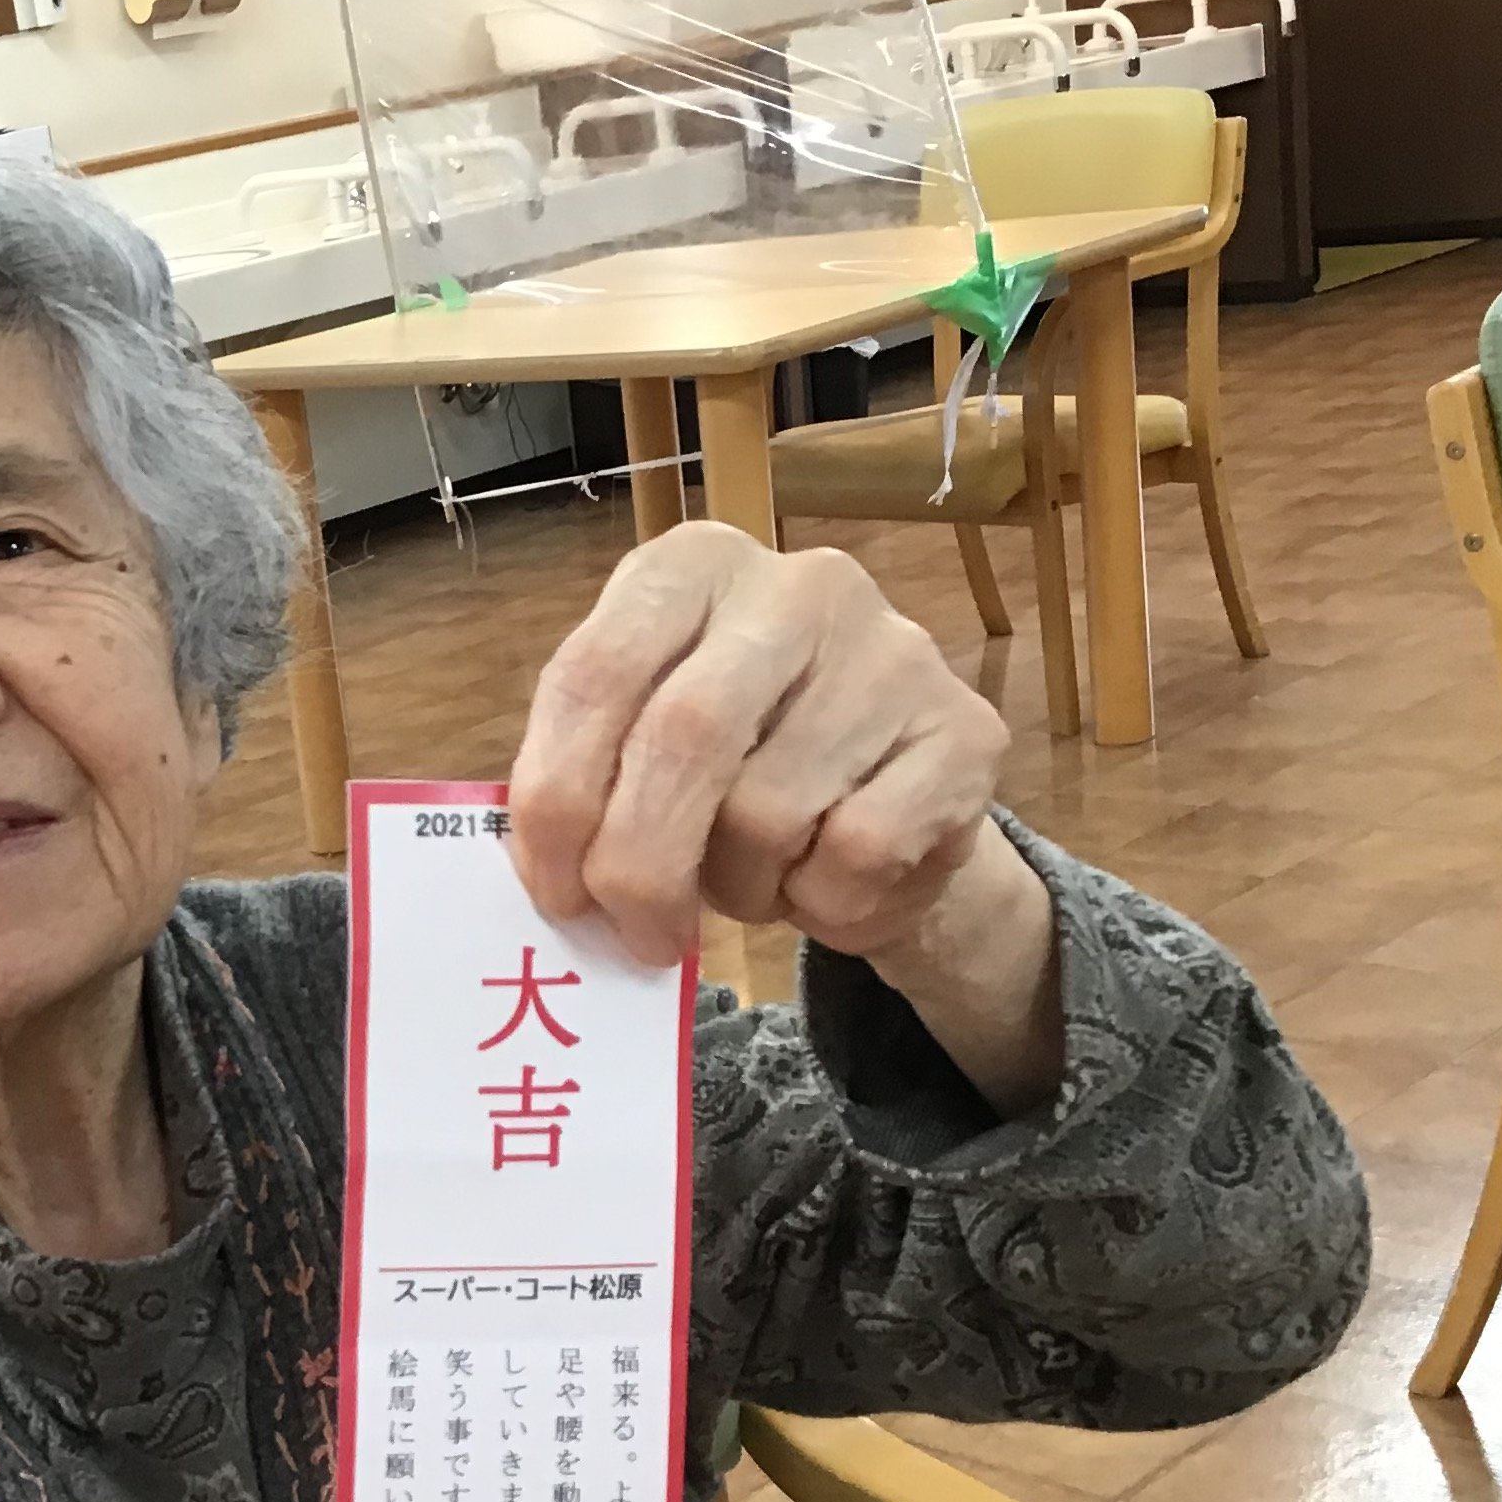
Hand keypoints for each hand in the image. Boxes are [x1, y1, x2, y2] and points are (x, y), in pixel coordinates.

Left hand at [507, 522, 1008, 965]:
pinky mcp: (963, 733)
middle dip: (640, 862)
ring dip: (741, 887)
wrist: (895, 805)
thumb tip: (539, 863)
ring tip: (754, 879)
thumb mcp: (646, 749)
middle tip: (634, 935)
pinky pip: (856, 854)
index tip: (553, 893)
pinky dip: (822, 902)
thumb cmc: (744, 773)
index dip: (557, 797)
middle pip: (685, 736)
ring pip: (770, 810)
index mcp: (692, 566)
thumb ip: (587, 779)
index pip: (595, 672)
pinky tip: (824, 879)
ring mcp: (894, 650)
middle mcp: (799, 585)